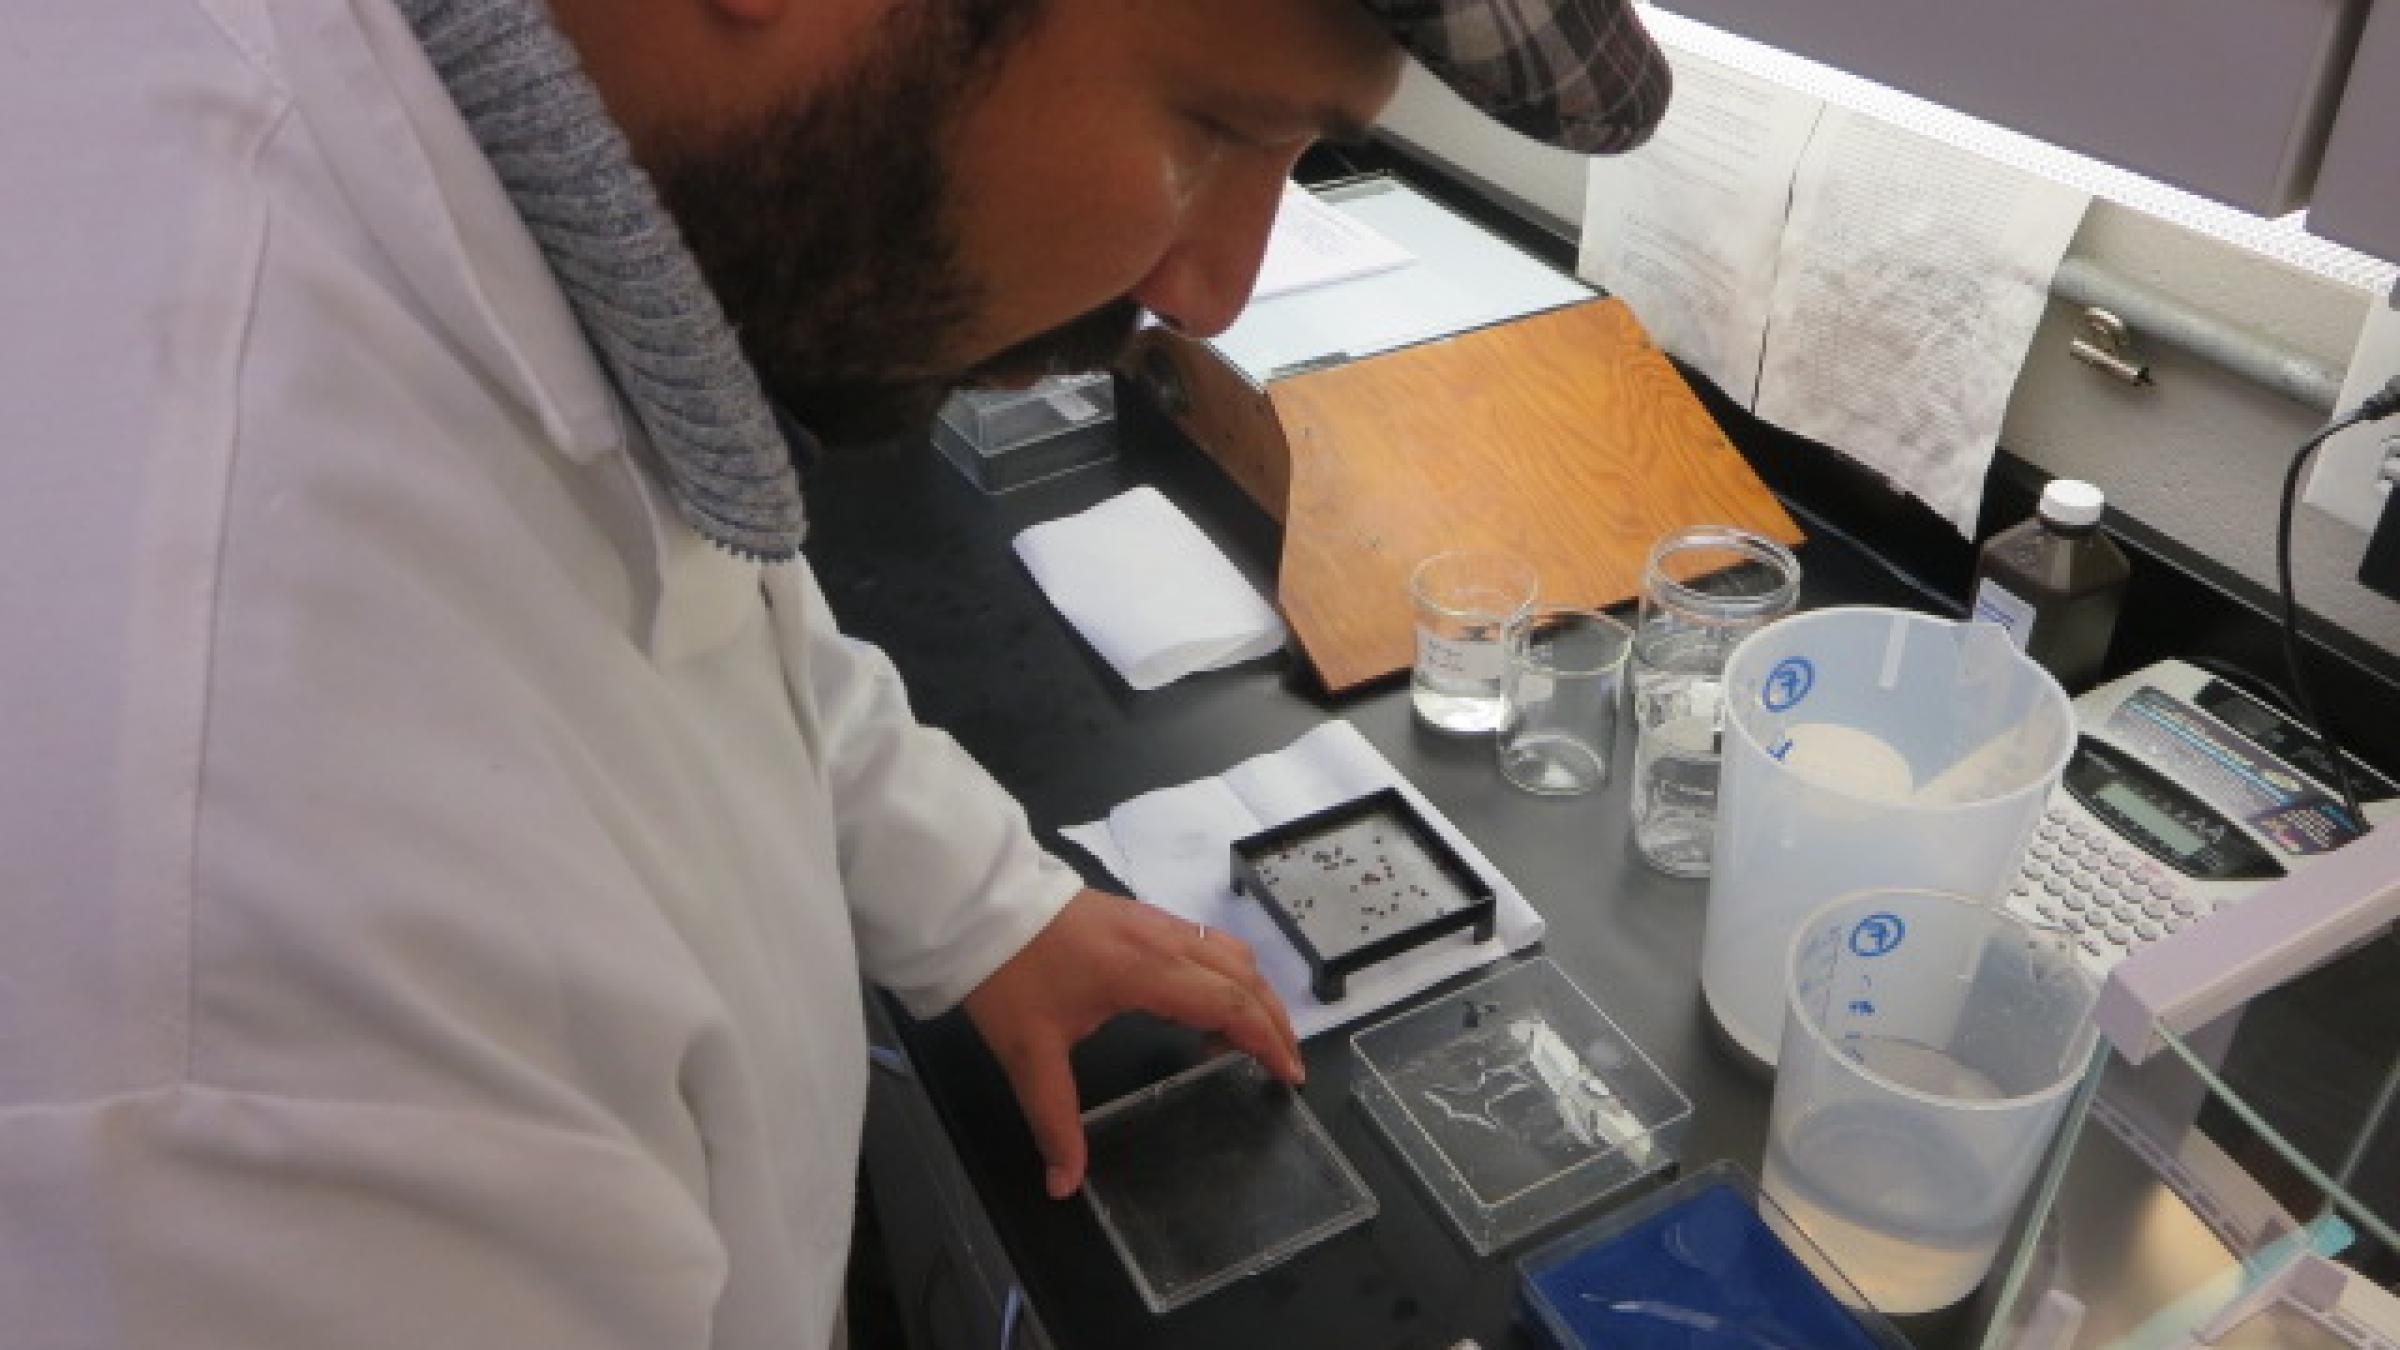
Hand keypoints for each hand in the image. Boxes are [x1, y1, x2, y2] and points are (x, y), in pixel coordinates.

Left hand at [962, 888, 1304, 1198]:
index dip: (1265, 1039)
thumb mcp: (1029, 1054)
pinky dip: (1226, 976)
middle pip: (1244, 975)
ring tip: (1249, 1041)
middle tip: (1285, 1065)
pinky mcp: (1143, 916)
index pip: (1228, 1003)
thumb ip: (1054, 1120)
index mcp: (1146, 971)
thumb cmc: (1008, 975)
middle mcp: (1164, 939)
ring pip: (1229, 952)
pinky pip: (1206, 943)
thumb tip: (1064, 1184)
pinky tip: (1206, 1008)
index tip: (1288, 1074)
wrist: (979, 903)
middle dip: (1273, 1020)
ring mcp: (1156, 921)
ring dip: (1252, 994)